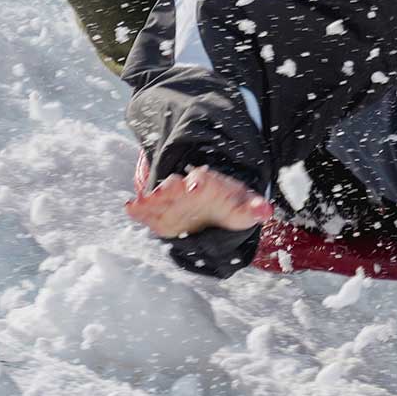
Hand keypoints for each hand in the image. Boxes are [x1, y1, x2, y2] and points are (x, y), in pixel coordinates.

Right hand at [125, 163, 273, 238]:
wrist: (212, 204)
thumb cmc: (229, 203)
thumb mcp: (242, 206)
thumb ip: (253, 209)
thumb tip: (266, 211)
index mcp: (210, 186)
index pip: (205, 182)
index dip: (200, 183)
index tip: (195, 185)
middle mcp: (187, 190)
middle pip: (177, 186)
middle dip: (171, 189)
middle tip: (164, 190)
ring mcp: (171, 201)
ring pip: (160, 197)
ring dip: (151, 199)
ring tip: (141, 201)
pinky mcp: (159, 214)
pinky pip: (147, 210)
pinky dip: (138, 208)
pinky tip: (130, 207)